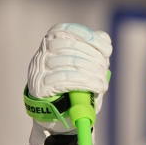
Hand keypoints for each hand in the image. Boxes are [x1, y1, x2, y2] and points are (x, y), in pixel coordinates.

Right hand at [26, 23, 111, 144]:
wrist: (60, 114)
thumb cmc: (77, 87)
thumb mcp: (88, 68)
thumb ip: (95, 52)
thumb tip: (104, 38)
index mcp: (54, 39)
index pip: (68, 30)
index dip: (89, 38)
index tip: (106, 50)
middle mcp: (44, 50)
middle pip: (72, 48)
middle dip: (93, 60)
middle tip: (103, 71)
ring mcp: (39, 66)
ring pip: (70, 62)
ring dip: (91, 73)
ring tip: (101, 83)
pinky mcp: (39, 84)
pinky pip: (64, 79)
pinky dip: (84, 83)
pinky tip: (96, 87)